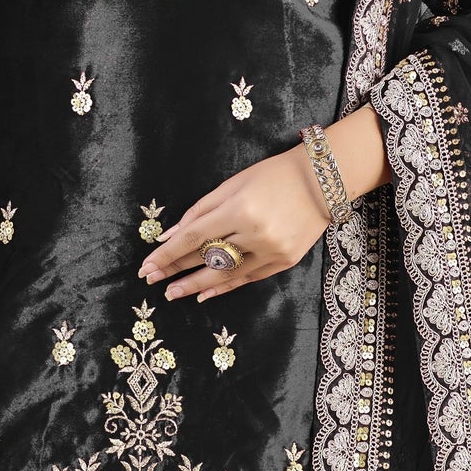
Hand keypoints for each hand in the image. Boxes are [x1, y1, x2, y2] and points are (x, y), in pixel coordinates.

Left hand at [140, 144, 329, 302]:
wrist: (323, 181)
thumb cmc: (273, 176)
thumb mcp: (233, 185)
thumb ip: (200, 211)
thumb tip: (169, 237)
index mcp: (240, 209)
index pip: (193, 238)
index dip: (167, 255)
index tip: (147, 266)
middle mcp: (256, 234)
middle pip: (206, 258)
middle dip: (175, 270)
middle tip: (152, 281)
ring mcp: (272, 251)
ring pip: (225, 275)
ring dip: (196, 286)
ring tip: (173, 293)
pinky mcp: (285, 261)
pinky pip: (247, 278)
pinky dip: (224, 287)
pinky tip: (204, 294)